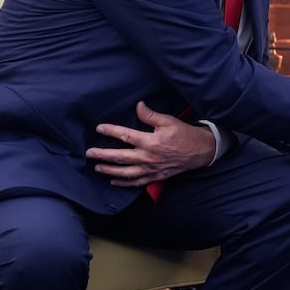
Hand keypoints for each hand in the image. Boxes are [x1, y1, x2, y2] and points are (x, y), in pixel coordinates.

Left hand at [87, 101, 216, 186]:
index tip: (99, 128)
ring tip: (97, 168)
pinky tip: (114, 181)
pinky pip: (136, 182)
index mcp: (150, 141)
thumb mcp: (169, 121)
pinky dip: (124, 183)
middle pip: (120, 157)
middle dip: (102, 155)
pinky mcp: (155, 177)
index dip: (111, 131)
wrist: (200, 151)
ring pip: (125, 173)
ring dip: (109, 171)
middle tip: (89, 153)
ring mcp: (151, 169)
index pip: (125, 136)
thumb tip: (138, 106)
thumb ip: (150, 115)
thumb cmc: (184, 134)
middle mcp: (148, 157)